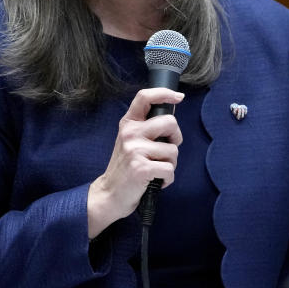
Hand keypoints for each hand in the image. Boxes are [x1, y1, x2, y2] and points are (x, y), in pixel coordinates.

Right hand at [87, 88, 183, 238]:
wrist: (110, 194)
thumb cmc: (126, 168)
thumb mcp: (130, 141)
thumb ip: (146, 128)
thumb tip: (171, 117)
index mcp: (128, 123)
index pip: (144, 97)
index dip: (164, 93)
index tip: (178, 97)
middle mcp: (130, 133)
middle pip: (170, 122)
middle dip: (176, 138)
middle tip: (166, 150)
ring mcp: (134, 150)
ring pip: (173, 151)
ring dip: (170, 164)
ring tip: (155, 169)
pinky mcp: (141, 167)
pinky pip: (170, 169)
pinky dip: (167, 179)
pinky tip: (155, 181)